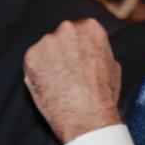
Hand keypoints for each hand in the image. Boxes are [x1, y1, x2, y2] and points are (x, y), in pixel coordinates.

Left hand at [24, 18, 122, 143]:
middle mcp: (68, 29)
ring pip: (46, 47)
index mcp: (92, 28)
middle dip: (64, 49)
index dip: (79, 44)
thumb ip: (99, 51)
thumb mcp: (113, 65)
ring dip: (50, 60)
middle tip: (69, 69)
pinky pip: (33, 60)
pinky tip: (50, 84)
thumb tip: (93, 51)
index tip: (79, 56)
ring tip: (60, 81)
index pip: (81, 28)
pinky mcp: (31, 56)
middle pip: (62, 35)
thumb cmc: (104, 94)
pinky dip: (38, 71)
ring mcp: (48, 41)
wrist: (87, 116)